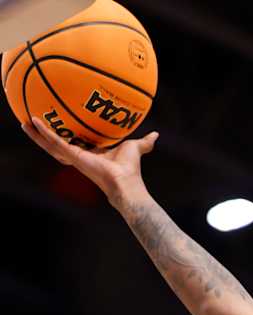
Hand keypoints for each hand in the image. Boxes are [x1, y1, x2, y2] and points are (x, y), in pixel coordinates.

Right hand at [21, 115, 157, 205]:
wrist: (127, 182)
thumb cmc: (131, 169)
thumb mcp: (136, 147)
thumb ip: (144, 142)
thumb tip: (156, 136)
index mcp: (90, 153)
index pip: (72, 141)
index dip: (63, 133)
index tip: (54, 123)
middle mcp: (79, 156)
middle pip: (55, 144)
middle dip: (42, 135)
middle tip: (29, 121)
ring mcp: (74, 157)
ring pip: (50, 145)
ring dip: (36, 135)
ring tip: (23, 121)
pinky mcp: (74, 157)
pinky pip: (55, 143)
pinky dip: (44, 133)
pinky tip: (34, 122)